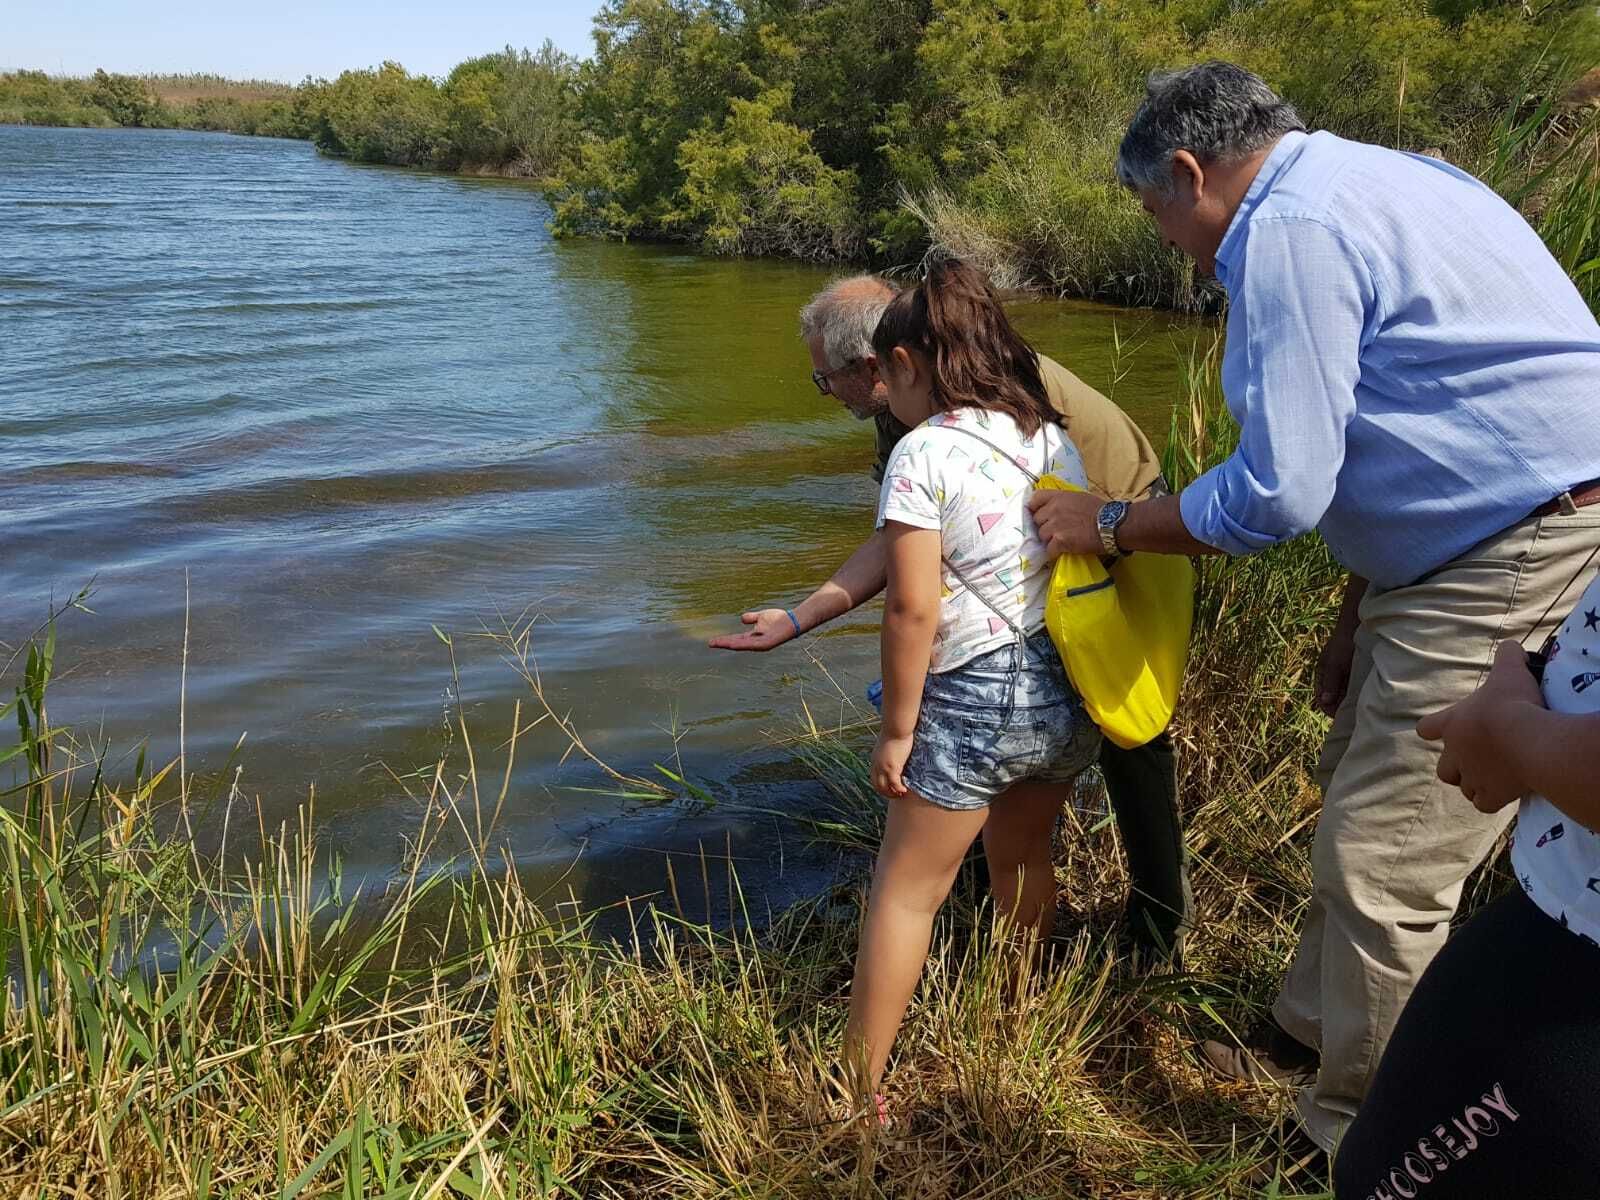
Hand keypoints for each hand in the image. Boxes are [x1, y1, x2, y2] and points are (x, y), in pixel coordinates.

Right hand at [708, 608, 797, 651]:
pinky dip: (742, 644)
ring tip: (718, 644)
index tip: (712, 641)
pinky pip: (752, 643)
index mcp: (752, 637)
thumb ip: (752, 618)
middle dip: (723, 643)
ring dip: (729, 644)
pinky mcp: (767, 643)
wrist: (792, 621)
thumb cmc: (778, 619)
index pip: (735, 639)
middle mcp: (755, 642)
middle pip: (736, 643)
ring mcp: (760, 644)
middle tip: (710, 644)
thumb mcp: (761, 617)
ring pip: (742, 645)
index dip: (724, 639)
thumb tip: (741, 619)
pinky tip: (734, 643)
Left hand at [870, 732, 912, 798]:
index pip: (874, 778)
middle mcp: (876, 765)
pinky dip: (899, 789)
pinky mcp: (892, 767)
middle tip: (896, 795)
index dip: (881, 786)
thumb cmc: (895, 732)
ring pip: (884, 787)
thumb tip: (894, 753)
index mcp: (874, 760)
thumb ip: (888, 752)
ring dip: (892, 793)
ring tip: (901, 795)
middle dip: (886, 793)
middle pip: (877, 785)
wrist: (896, 727)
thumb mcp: (887, 745)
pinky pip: (894, 783)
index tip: (890, 789)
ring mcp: (883, 767)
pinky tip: (905, 790)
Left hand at [1027, 489, 1104, 558]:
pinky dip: (1055, 552)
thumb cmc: (1100, 510)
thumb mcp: (1079, 497)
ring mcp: (1055, 525)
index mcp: (1059, 496)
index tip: (1039, 514)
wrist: (1112, 524)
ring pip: (1042, 536)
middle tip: (1056, 530)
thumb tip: (1055, 507)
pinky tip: (1064, 550)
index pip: (1035, 498)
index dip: (1035, 507)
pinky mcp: (1060, 541)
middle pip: (1037, 520)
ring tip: (1062, 541)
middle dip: (1045, 525)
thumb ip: (1063, 501)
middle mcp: (1054, 509)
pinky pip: (1049, 549)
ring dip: (1049, 539)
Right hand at [1314, 625, 1358, 716]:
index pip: (1321, 699)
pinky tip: (1365, 696)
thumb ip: (1330, 681)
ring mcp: (1343, 676)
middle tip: (1353, 712)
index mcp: (1321, 675)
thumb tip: (1325, 701)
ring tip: (1360, 705)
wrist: (1358, 625)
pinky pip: (1353, 689)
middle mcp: (1331, 677)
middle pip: (1333, 700)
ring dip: (1350, 701)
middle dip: (1340, 707)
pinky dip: (1357, 694)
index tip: (1340, 714)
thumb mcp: (1335, 662)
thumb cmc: (1344, 642)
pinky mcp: (1355, 674)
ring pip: (1344, 696)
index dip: (1329, 708)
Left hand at [1416, 640, 1545, 813]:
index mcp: (1452, 724)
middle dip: (1455, 766)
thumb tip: (1510, 645)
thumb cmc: (1513, 703)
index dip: (1433, 728)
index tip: (1438, 730)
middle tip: (1476, 759)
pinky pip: (1483, 804)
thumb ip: (1507, 656)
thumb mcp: (1510, 671)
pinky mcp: (1492, 795)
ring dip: (1473, 784)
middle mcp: (1456, 754)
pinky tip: (1503, 793)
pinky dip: (1491, 800)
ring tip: (1491, 777)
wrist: (1528, 739)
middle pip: (1443, 768)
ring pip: (1463, 787)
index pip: (1427, 728)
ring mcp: (1472, 777)